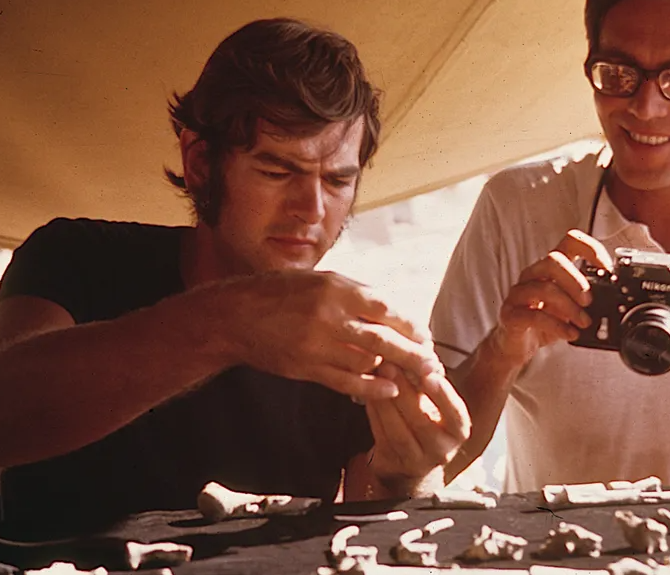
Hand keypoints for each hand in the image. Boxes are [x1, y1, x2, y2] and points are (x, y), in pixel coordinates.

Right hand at [203, 270, 440, 401]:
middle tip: (433, 364)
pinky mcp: (306, 368)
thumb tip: (391, 311)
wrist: (236, 316)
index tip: (426, 337)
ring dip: (392, 371)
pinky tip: (389, 390)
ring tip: (412, 377)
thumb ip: (355, 294)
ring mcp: (316, 345)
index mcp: (336, 289)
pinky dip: (370, 389)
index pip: (386, 310)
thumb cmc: (282, 292)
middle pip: (383, 340)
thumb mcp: (320, 280)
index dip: (411, 326)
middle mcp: (329, 316)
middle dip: (413, 354)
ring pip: (367, 363)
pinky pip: (345, 382)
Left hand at [365, 363, 470, 493]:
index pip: (456, 414)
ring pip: (398, 431)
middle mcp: (442, 450)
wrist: (410, 460)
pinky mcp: (393, 465)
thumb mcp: (436, 403)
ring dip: (384, 402)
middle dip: (403, 391)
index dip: (444, 396)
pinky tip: (367, 394)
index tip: (431, 375)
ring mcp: (417, 462)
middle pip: (421, 421)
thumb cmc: (425, 419)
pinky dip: (374, 414)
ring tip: (375, 377)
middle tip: (389, 365)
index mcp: (458, 431)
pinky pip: (381, 437)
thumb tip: (419, 351)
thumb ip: (430, 382)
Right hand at [493, 229, 610, 364]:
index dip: (590, 249)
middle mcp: (533, 275)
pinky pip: (533, 315)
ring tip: (584, 323)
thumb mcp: (569, 308)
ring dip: (570, 307)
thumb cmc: (543, 322)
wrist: (516, 345)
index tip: (606, 269)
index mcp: (550, 268)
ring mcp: (519, 293)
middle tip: (589, 301)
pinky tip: (569, 334)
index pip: (569, 241)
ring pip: (544, 287)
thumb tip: (611, 303)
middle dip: (576, 281)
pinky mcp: (511, 314)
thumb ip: (585, 300)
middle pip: (553, 260)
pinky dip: (556, 326)